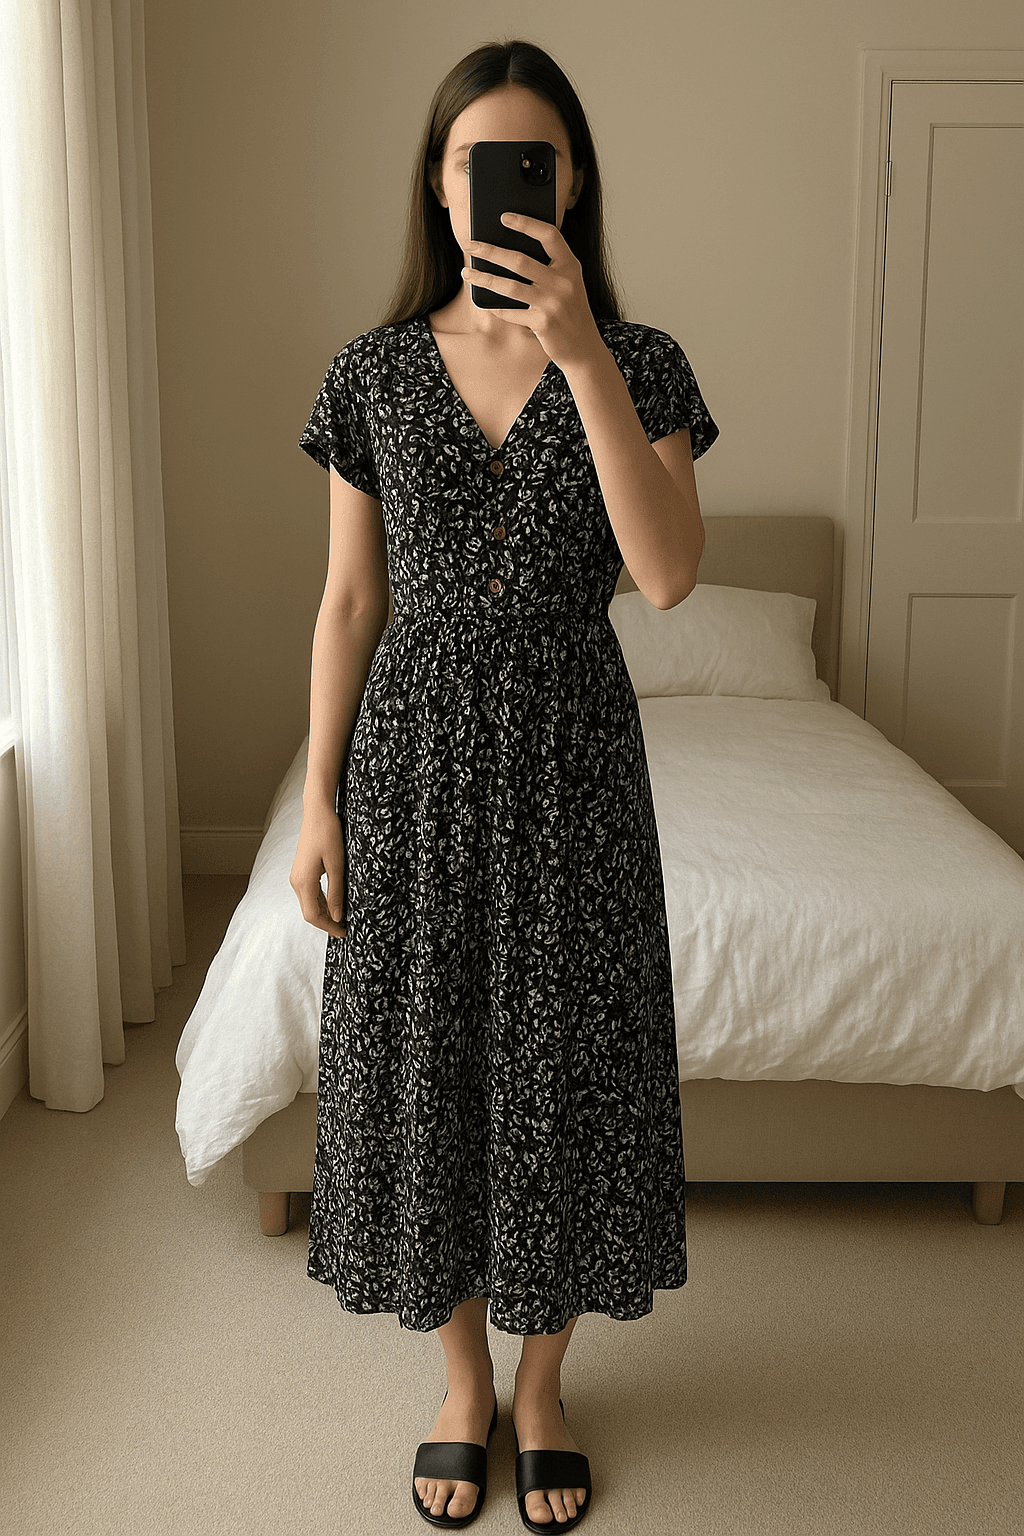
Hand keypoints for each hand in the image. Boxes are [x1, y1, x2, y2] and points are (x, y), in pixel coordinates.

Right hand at [290, 806, 347, 938]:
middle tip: (346, 929)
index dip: (329, 927)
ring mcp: (297, 877)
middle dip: (327, 923)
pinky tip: (334, 904)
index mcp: (304, 882)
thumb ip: (336, 892)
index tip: (344, 933)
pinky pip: (309, 894)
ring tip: (343, 919)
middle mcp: (296, 882)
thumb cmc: (329, 834)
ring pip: (309, 904)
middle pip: (309, 912)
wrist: (317, 812)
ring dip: (324, 914)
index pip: (313, 916)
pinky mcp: (301, 871)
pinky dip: (321, 903)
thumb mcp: (337, 865)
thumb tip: (337, 917)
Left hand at [463, 212, 605, 372]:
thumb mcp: (567, 283)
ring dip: (483, 278)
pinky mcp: (543, 324)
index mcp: (570, 265)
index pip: (549, 235)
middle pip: (519, 260)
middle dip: (490, 251)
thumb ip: (548, 267)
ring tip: (467, 273)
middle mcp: (563, 282)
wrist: (583, 346)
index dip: (526, 223)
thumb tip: (507, 250)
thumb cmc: (569, 309)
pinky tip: (485, 303)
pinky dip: (496, 308)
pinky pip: (510, 312)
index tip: (504, 217)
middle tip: (470, 244)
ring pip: (509, 286)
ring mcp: (553, 304)